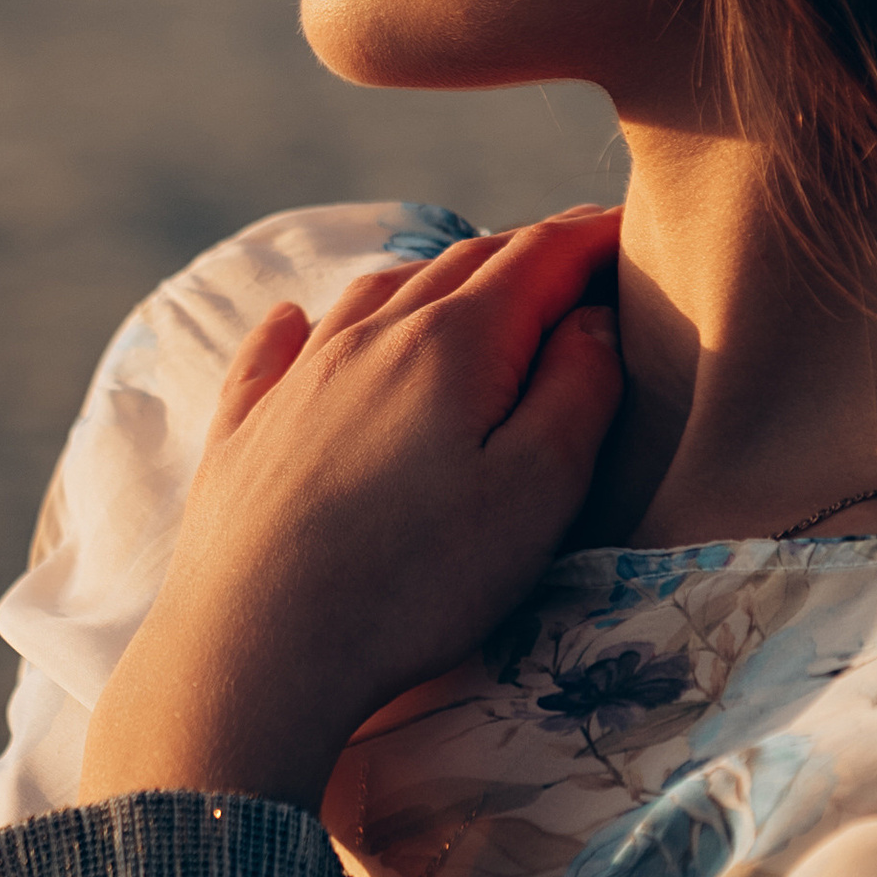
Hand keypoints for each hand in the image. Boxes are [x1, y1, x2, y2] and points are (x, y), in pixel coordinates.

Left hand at [76, 209, 623, 809]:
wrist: (251, 649)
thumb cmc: (412, 581)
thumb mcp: (535, 493)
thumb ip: (577, 394)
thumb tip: (590, 320)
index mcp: (453, 342)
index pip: (540, 259)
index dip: (594, 238)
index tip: (633, 227)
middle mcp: (370, 337)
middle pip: (462, 266)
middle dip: (526, 252)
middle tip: (574, 252)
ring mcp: (298, 380)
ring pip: (375, 296)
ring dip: (433, 279)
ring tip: (467, 285)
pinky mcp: (243, 432)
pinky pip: (275, 351)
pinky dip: (301, 325)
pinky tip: (295, 320)